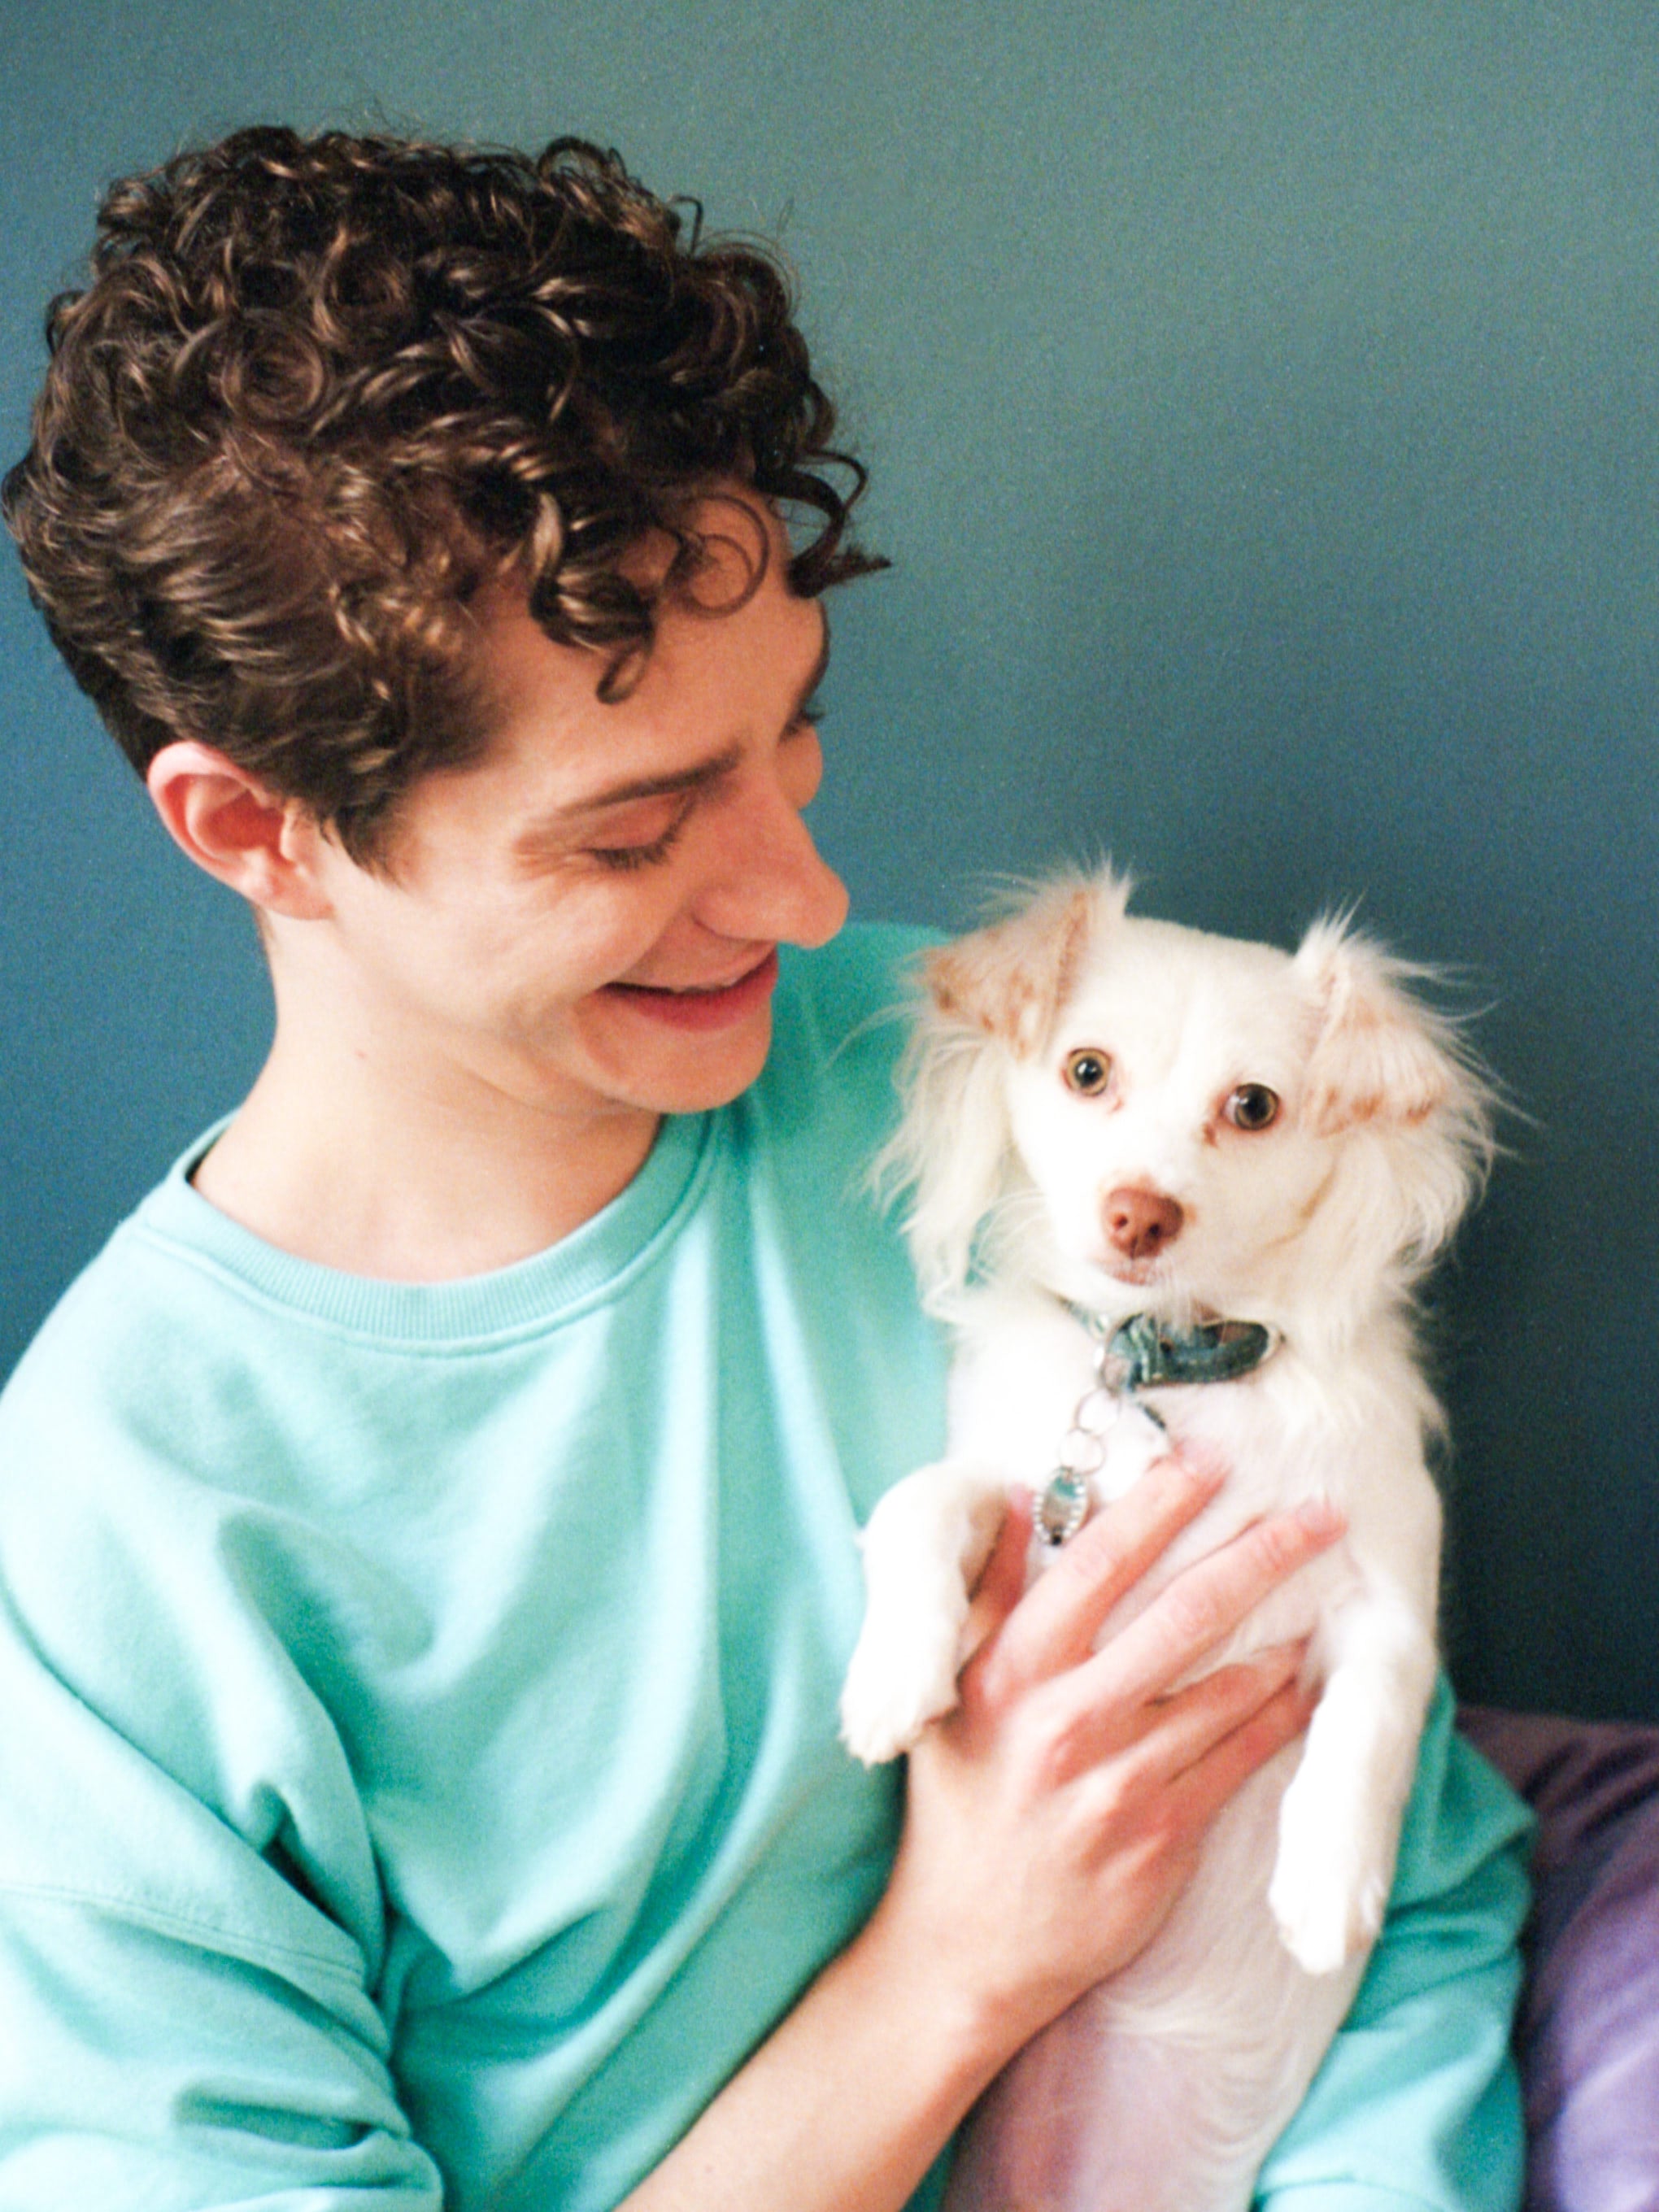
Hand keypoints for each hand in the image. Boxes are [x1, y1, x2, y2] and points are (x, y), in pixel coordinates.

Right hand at [870, 1455, 1341, 2059]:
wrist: (967, 1944)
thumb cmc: (962, 1801)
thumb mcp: (952, 1691)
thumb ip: (991, 1594)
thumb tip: (1028, 1501)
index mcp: (1012, 1670)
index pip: (1100, 1564)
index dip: (1161, 1505)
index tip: (1211, 1458)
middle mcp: (1068, 1718)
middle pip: (1186, 1614)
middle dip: (1262, 1554)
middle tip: (1320, 1512)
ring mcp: (1121, 1780)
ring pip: (1228, 1687)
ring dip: (1286, 1631)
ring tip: (1327, 1585)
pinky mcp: (1163, 1836)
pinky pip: (1240, 1759)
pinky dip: (1281, 1713)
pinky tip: (1311, 1680)